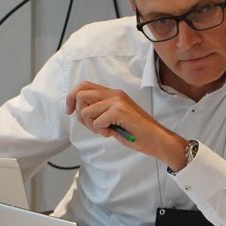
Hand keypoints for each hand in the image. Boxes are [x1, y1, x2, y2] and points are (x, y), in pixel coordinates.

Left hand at [66, 81, 186, 168]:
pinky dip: (102, 131)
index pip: (83, 86)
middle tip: (92, 126)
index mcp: (112, 93)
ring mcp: (117, 101)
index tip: (70, 112)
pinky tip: (113, 133)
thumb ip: (100, 111)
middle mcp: (114, 94)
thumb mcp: (114, 117)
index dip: (71, 98)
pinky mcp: (119, 111)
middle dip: (79, 114)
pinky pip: (97, 122)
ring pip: (86, 111)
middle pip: (80, 94)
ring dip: (92, 126)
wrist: (156, 139)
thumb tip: (79, 111)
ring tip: (106, 130)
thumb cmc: (136, 131)